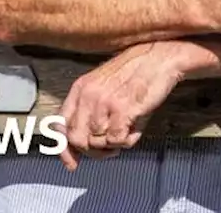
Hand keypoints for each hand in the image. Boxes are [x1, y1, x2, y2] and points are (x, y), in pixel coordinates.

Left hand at [55, 41, 192, 170]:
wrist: (160, 58)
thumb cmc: (137, 73)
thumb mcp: (105, 86)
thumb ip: (90, 110)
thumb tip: (82, 141)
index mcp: (81, 88)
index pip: (60, 124)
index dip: (65, 148)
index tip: (72, 162)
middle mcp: (89, 95)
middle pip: (77, 139)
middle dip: (92, 151)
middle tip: (108, 149)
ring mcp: (104, 102)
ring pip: (97, 142)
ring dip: (113, 145)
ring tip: (127, 132)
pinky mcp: (122, 110)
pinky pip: (115, 141)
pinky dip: (126, 141)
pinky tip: (133, 129)